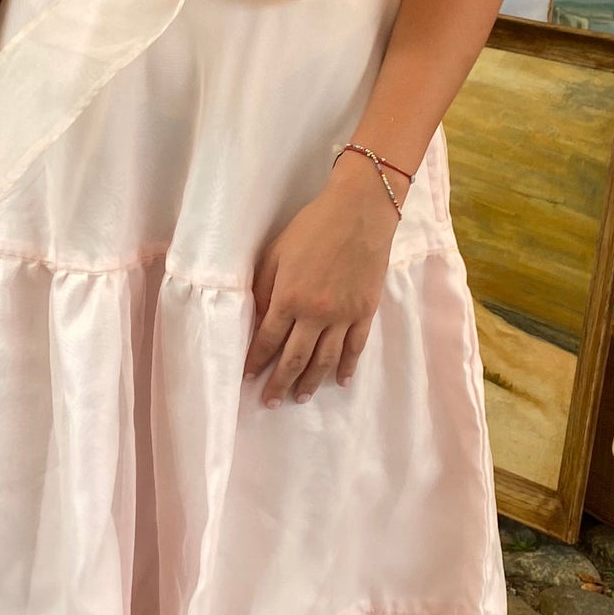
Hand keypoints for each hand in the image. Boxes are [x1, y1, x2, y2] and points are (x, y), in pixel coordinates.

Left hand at [244, 159, 398, 404]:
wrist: (359, 212)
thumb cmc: (312, 227)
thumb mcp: (276, 253)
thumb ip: (264, 288)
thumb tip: (258, 319)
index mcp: (289, 298)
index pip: (267, 340)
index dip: (256, 361)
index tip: (248, 377)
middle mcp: (316, 314)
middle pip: (295, 359)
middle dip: (280, 383)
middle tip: (270, 402)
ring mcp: (344, 316)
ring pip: (325, 359)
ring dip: (311, 382)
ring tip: (300, 398)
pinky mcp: (365, 312)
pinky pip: (356, 347)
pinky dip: (348, 367)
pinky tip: (340, 380)